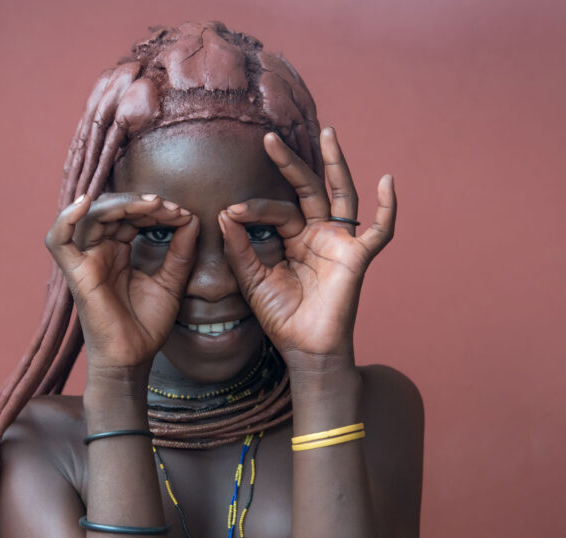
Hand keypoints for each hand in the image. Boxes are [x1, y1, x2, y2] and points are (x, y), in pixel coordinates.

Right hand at [45, 193, 198, 373]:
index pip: (130, 216)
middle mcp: (99, 252)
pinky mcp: (76, 274)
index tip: (184, 214)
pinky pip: (58, 241)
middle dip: (142, 204)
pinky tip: (84, 202)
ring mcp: (86, 261)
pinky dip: (65, 219)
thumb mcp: (171, 282)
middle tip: (172, 208)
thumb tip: (192, 219)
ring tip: (154, 206)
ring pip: (92, 216)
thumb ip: (181, 252)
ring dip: (124, 204)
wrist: (134, 359)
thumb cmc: (146, 326)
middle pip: (111, 210)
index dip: (155, 210)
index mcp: (117, 252)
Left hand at [218, 127, 395, 370]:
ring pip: (341, 196)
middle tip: (269, 139)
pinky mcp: (357, 259)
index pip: (276, 210)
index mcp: (293, 239)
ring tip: (328, 133)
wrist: (304, 349)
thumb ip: (239, 247)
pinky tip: (387, 181)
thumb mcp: (251, 279)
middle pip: (307, 190)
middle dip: (290, 164)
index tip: (231, 211)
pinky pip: (379, 231)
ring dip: (336, 165)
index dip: (255, 208)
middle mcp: (317, 235)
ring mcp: (339, 244)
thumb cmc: (281, 316)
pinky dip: (387, 208)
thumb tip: (225, 212)